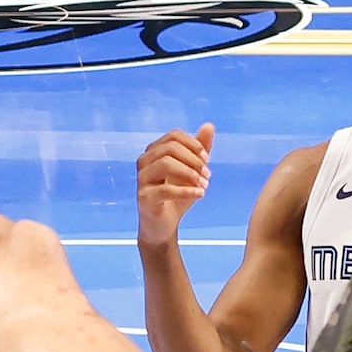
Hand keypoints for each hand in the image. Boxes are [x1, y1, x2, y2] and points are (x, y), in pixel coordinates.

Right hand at [136, 123, 213, 245]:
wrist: (163, 225)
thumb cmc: (176, 196)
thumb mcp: (192, 171)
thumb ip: (199, 149)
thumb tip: (209, 125)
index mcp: (154, 151)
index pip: (174, 136)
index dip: (194, 145)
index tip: (207, 160)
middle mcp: (144, 162)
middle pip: (170, 148)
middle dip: (194, 160)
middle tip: (208, 175)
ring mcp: (142, 179)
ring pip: (166, 164)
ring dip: (190, 173)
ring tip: (205, 185)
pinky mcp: (144, 198)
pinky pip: (165, 190)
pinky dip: (186, 191)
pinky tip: (200, 194)